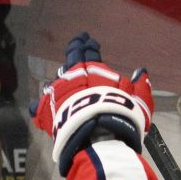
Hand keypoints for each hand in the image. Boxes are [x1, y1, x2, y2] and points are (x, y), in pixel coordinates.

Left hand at [35, 39, 154, 170]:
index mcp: (95, 72)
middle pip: (72, 59)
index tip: (90, 40)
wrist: (100, 138)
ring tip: (64, 73)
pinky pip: (39, 105)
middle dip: (76, 48)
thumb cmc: (123, 116)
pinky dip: (41, 103)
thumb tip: (141, 71)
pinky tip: (41, 103)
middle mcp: (74, 78)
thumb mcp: (141, 101)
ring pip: (58, 78)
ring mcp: (58, 93)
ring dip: (63, 75)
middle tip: (78, 41)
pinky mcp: (47, 111)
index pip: (90, 53)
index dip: (90, 46)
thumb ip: (140, 86)